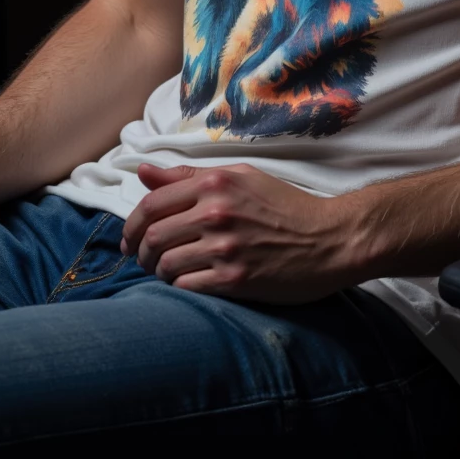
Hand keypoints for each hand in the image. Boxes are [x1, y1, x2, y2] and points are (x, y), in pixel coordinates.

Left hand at [121, 162, 353, 302]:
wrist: (330, 239)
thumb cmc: (286, 206)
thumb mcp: (241, 177)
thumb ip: (189, 176)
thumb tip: (143, 171)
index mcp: (215, 182)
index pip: (151, 203)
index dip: (131, 224)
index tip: (129, 238)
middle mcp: (215, 213)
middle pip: (152, 236)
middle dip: (139, 252)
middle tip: (143, 260)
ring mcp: (224, 248)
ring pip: (165, 264)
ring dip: (158, 272)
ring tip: (165, 272)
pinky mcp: (234, 280)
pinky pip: (186, 287)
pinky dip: (179, 287)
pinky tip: (188, 283)